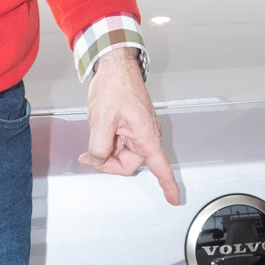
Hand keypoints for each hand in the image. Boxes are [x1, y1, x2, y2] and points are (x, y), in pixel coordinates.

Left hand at [81, 49, 181, 202]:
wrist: (115, 66)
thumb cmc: (115, 86)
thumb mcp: (102, 120)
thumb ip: (100, 147)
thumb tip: (99, 159)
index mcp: (146, 136)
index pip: (161, 167)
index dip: (168, 186)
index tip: (174, 199)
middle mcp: (147, 135)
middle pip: (129, 164)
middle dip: (108, 162)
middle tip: (90, 155)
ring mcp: (139, 130)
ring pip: (122, 153)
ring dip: (106, 149)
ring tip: (97, 129)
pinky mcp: (132, 125)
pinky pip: (120, 142)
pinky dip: (108, 141)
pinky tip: (100, 128)